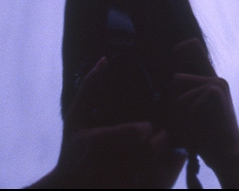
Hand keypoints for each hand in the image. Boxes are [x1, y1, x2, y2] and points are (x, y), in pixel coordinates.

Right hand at [30, 57, 185, 188]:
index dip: (146, 129)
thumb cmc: (72, 153)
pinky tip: (160, 171)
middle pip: (152, 150)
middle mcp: (107, 167)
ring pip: (159, 171)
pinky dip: (166, 179)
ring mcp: (120, 185)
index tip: (147, 128)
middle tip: (161, 137)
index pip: (139, 132)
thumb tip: (105, 60)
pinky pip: (158, 187)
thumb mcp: (75, 120)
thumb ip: (89, 89)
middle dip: (160, 142)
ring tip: (162, 154)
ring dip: (166, 160)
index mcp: (95, 142)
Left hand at [169, 39, 238, 170]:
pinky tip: (198, 129)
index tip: (170, 70)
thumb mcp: (190, 113)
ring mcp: (216, 83)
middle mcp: (215, 78)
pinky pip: (184, 98)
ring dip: (176, 109)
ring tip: (189, 126)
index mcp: (210, 80)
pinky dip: (185, 117)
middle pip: (176, 76)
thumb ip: (180, 96)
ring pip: (177, 84)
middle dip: (171, 97)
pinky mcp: (215, 90)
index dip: (177, 52)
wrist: (227, 157)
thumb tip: (162, 84)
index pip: (192, 46)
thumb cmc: (205, 140)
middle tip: (180, 118)